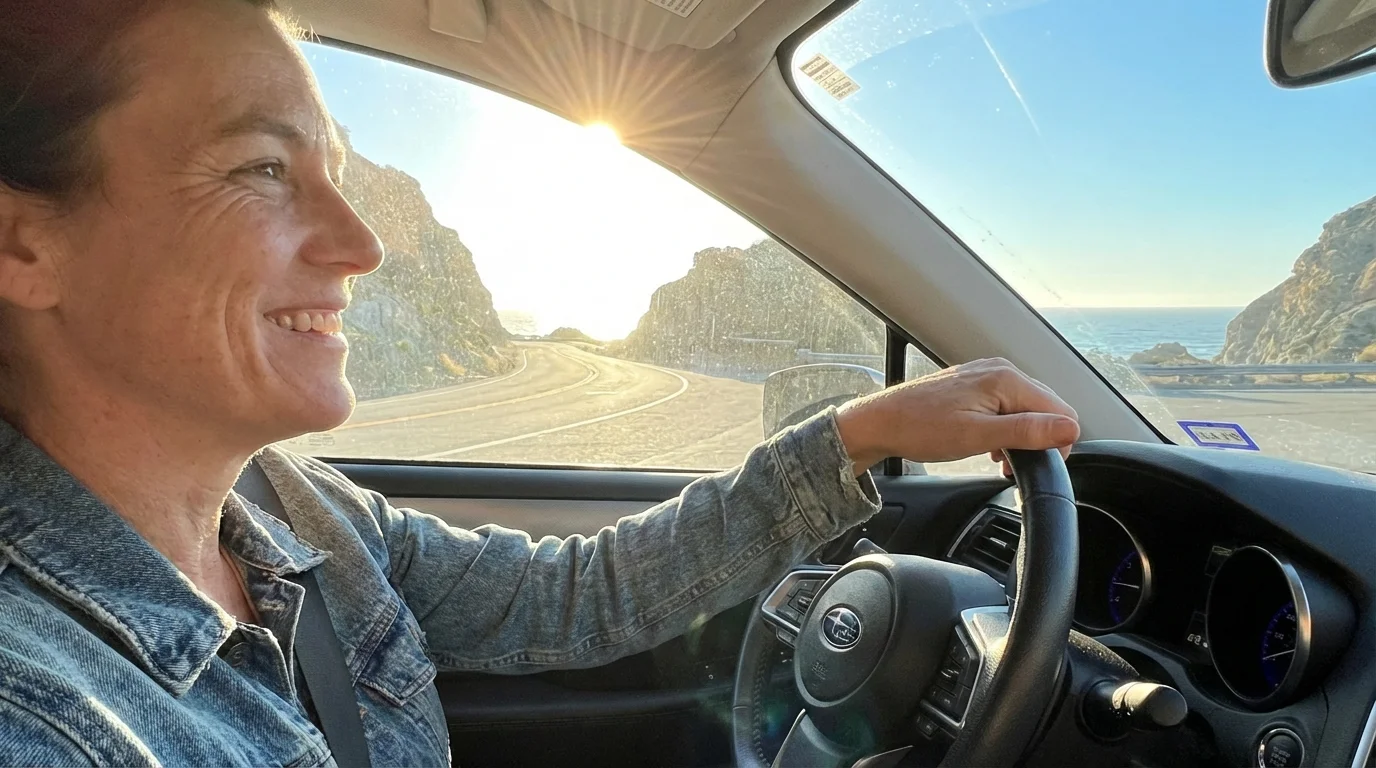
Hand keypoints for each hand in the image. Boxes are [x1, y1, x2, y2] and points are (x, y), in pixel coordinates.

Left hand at [833, 358, 1078, 473]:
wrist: (882, 422)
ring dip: (1021, 436)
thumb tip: (1070, 428)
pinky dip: (1005, 428)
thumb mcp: (978, 436)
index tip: (1040, 465)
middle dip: (1039, 440)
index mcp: (1007, 379)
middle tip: (1014, 465)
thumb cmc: (921, 428)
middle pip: (1046, 408)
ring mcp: (987, 375)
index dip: (1058, 442)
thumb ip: (1026, 431)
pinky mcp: (975, 385)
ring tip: (999, 458)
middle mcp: (1001, 370)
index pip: (1061, 410)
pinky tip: (990, 445)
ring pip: (1026, 408)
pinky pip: (1006, 406)